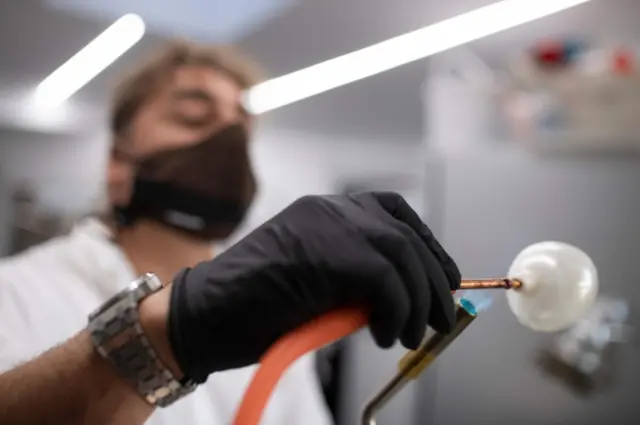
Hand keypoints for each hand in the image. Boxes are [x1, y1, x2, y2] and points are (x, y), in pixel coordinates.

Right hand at [166, 192, 460, 382]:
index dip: (428, 246)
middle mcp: (330, 209)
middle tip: (441, 320)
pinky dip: (397, 311)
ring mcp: (326, 224)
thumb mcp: (317, 285)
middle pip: (404, 235)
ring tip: (414, 335)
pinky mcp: (326, 251)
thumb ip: (355, 281)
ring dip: (419, 301)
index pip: (394, 213)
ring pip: (400, 254)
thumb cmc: (253, 308)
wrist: (201, 317)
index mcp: (325, 210)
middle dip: (433, 281)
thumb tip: (405, 299)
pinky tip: (385, 336)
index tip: (446, 279)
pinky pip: (385, 278)